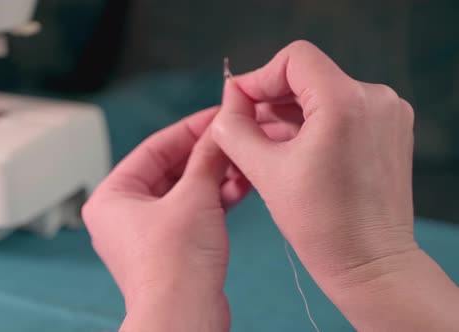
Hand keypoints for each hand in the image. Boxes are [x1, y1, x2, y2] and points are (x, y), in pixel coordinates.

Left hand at [82, 107, 249, 331]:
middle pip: (169, 169)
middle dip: (204, 155)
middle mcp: (124, 214)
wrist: (184, 317)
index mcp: (112, 196)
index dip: (188, 129)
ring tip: (242, 162)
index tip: (215, 116)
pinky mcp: (170, 247)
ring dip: (214, 176)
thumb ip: (206, 159)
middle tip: (232, 138)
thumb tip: (219, 131)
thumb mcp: (193, 198)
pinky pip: (192, 212)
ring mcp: (147, 232)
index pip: (153, 148)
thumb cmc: (173, 266)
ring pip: (184, 191)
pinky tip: (240, 186)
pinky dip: (214, 199)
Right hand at [212, 40, 458, 329]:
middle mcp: (375, 98)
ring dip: (289, 114)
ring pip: (324, 96)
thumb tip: (229, 100)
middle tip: (240, 126)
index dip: (259, 77)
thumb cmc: (317, 222)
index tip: (236, 104)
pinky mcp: (389, 132)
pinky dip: (312, 124)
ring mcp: (387, 115)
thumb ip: (235, 127)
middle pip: (309, 77)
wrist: (370, 264)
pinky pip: (341, 113)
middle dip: (270, 99)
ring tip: (259, 142)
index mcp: (345, 101)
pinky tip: (287, 148)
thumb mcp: (264, 170)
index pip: (295, 59)